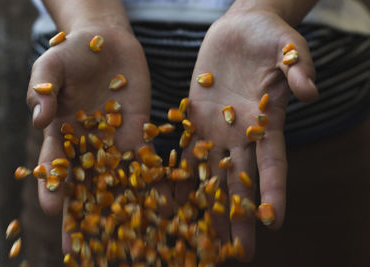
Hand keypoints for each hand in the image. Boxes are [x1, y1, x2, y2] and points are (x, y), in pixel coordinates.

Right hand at [26, 24, 151, 251]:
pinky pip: (146, 161)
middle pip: (85, 184)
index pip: (53, 166)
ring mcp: (115, 142)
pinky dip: (153, 183)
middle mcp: (88, 145)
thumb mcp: (51, 65)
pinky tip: (163, 205)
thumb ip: (43, 89)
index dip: (52, 186)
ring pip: (117, 180)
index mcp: (62, 133)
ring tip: (132, 235)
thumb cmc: (73, 53)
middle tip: (87, 248)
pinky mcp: (139, 134)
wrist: (107, 43)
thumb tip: (39, 120)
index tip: (52, 208)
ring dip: (123, 207)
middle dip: (87, 214)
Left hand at [177, 8, 316, 260]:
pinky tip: (168, 200)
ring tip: (200, 238)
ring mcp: (216, 131)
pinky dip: (176, 176)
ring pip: (210, 175)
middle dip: (239, 216)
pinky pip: (183, 153)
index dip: (275, 190)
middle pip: (241, 181)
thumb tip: (310, 90)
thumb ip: (298, 67)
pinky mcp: (194, 121)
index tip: (274, 221)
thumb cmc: (270, 37)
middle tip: (238, 252)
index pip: (273, 162)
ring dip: (206, 206)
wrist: (240, 30)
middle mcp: (241, 134)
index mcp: (267, 122)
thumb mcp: (288, 46)